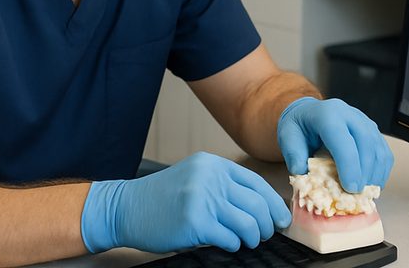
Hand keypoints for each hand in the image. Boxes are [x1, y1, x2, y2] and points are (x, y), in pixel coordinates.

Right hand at [80, 151, 291, 253]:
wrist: (127, 207)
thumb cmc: (162, 198)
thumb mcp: (195, 178)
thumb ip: (223, 185)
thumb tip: (261, 207)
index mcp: (213, 165)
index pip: (256, 183)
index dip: (273, 203)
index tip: (280, 218)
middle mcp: (210, 178)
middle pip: (257, 204)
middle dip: (267, 224)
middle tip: (264, 234)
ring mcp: (202, 199)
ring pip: (248, 223)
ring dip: (253, 237)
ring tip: (246, 241)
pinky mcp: (196, 223)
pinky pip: (230, 238)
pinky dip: (233, 244)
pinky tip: (226, 242)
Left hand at [276, 96, 392, 191]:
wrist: (308, 113)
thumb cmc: (299, 127)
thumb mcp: (288, 138)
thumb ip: (294, 157)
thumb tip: (304, 175)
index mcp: (327, 114)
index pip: (342, 138)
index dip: (348, 164)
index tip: (349, 187)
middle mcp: (350, 114)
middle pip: (366, 143)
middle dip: (364, 172)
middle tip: (356, 194)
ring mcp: (365, 122)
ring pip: (378, 149)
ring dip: (374, 174)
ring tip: (363, 192)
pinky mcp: (374, 132)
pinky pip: (384, 153)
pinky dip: (381, 172)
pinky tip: (370, 185)